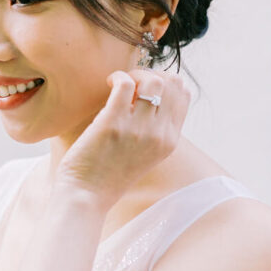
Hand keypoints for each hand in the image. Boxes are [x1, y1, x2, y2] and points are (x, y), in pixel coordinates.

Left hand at [55, 68, 191, 209]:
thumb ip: (153, 130)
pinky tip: (107, 83)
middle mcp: (159, 134)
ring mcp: (138, 129)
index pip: (183, 95)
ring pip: (152, 80)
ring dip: (134, 74)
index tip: (144, 88)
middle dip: (151, 74)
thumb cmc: (109, 175)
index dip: (165, 82)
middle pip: (172, 83)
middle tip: (131, 83)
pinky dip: (116, 76)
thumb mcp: (145, 155)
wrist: (86, 196)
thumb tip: (147, 95)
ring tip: (119, 84)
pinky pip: (124, 83)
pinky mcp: (113, 123)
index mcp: (169, 141)